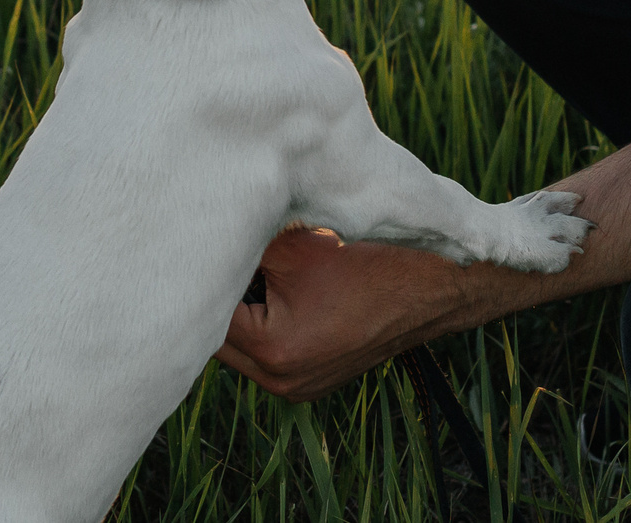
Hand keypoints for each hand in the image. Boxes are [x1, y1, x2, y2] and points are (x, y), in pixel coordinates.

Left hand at [218, 229, 466, 401]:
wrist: (432, 287)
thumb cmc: (366, 260)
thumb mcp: (292, 245)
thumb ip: (241, 249)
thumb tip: (204, 242)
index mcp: (272, 351)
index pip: (207, 315)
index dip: (203, 275)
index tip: (198, 247)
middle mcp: (281, 382)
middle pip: (219, 337)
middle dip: (220, 297)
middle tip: (223, 256)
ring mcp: (298, 387)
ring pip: (242, 346)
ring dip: (243, 310)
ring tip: (257, 270)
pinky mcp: (313, 379)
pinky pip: (269, 350)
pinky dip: (267, 321)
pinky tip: (280, 288)